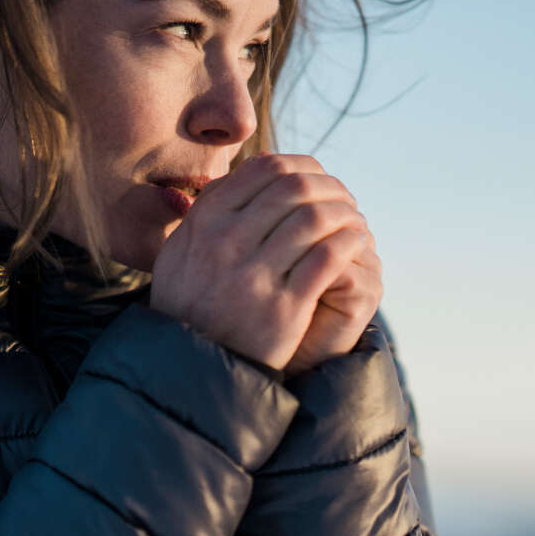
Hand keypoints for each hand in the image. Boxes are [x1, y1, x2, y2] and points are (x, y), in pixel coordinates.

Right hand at [150, 154, 379, 372]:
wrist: (192, 368)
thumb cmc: (190, 305)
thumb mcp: (181, 251)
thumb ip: (209, 210)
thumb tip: (250, 168)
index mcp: (205, 221)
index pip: (265, 168)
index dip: (303, 168)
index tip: (319, 181)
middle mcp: (226, 242)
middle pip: (295, 188)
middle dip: (330, 189)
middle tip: (345, 202)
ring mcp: (254, 275)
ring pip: (316, 219)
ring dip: (344, 215)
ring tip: (353, 224)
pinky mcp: (282, 307)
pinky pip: (327, 258)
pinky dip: (347, 244)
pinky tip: (354, 247)